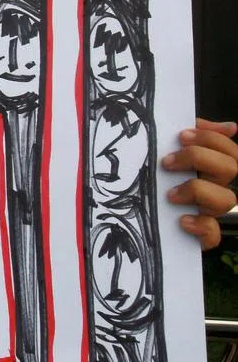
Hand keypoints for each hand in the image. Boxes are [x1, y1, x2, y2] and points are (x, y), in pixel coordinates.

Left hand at [162, 119, 237, 249]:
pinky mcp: (202, 235)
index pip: (230, 150)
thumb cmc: (157, 175)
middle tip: (167, 161)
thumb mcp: (171, 150)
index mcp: (212, 167)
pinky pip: (213, 234)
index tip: (181, 136)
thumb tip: (231, 126)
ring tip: (170, 193)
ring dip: (197, 190)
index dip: (210, 139)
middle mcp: (216, 187)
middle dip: (198, 158)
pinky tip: (182, 220)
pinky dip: (201, 226)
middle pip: (230, 168)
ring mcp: (211, 211)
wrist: (134, 211)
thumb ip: (194, 133)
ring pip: (227, 199)